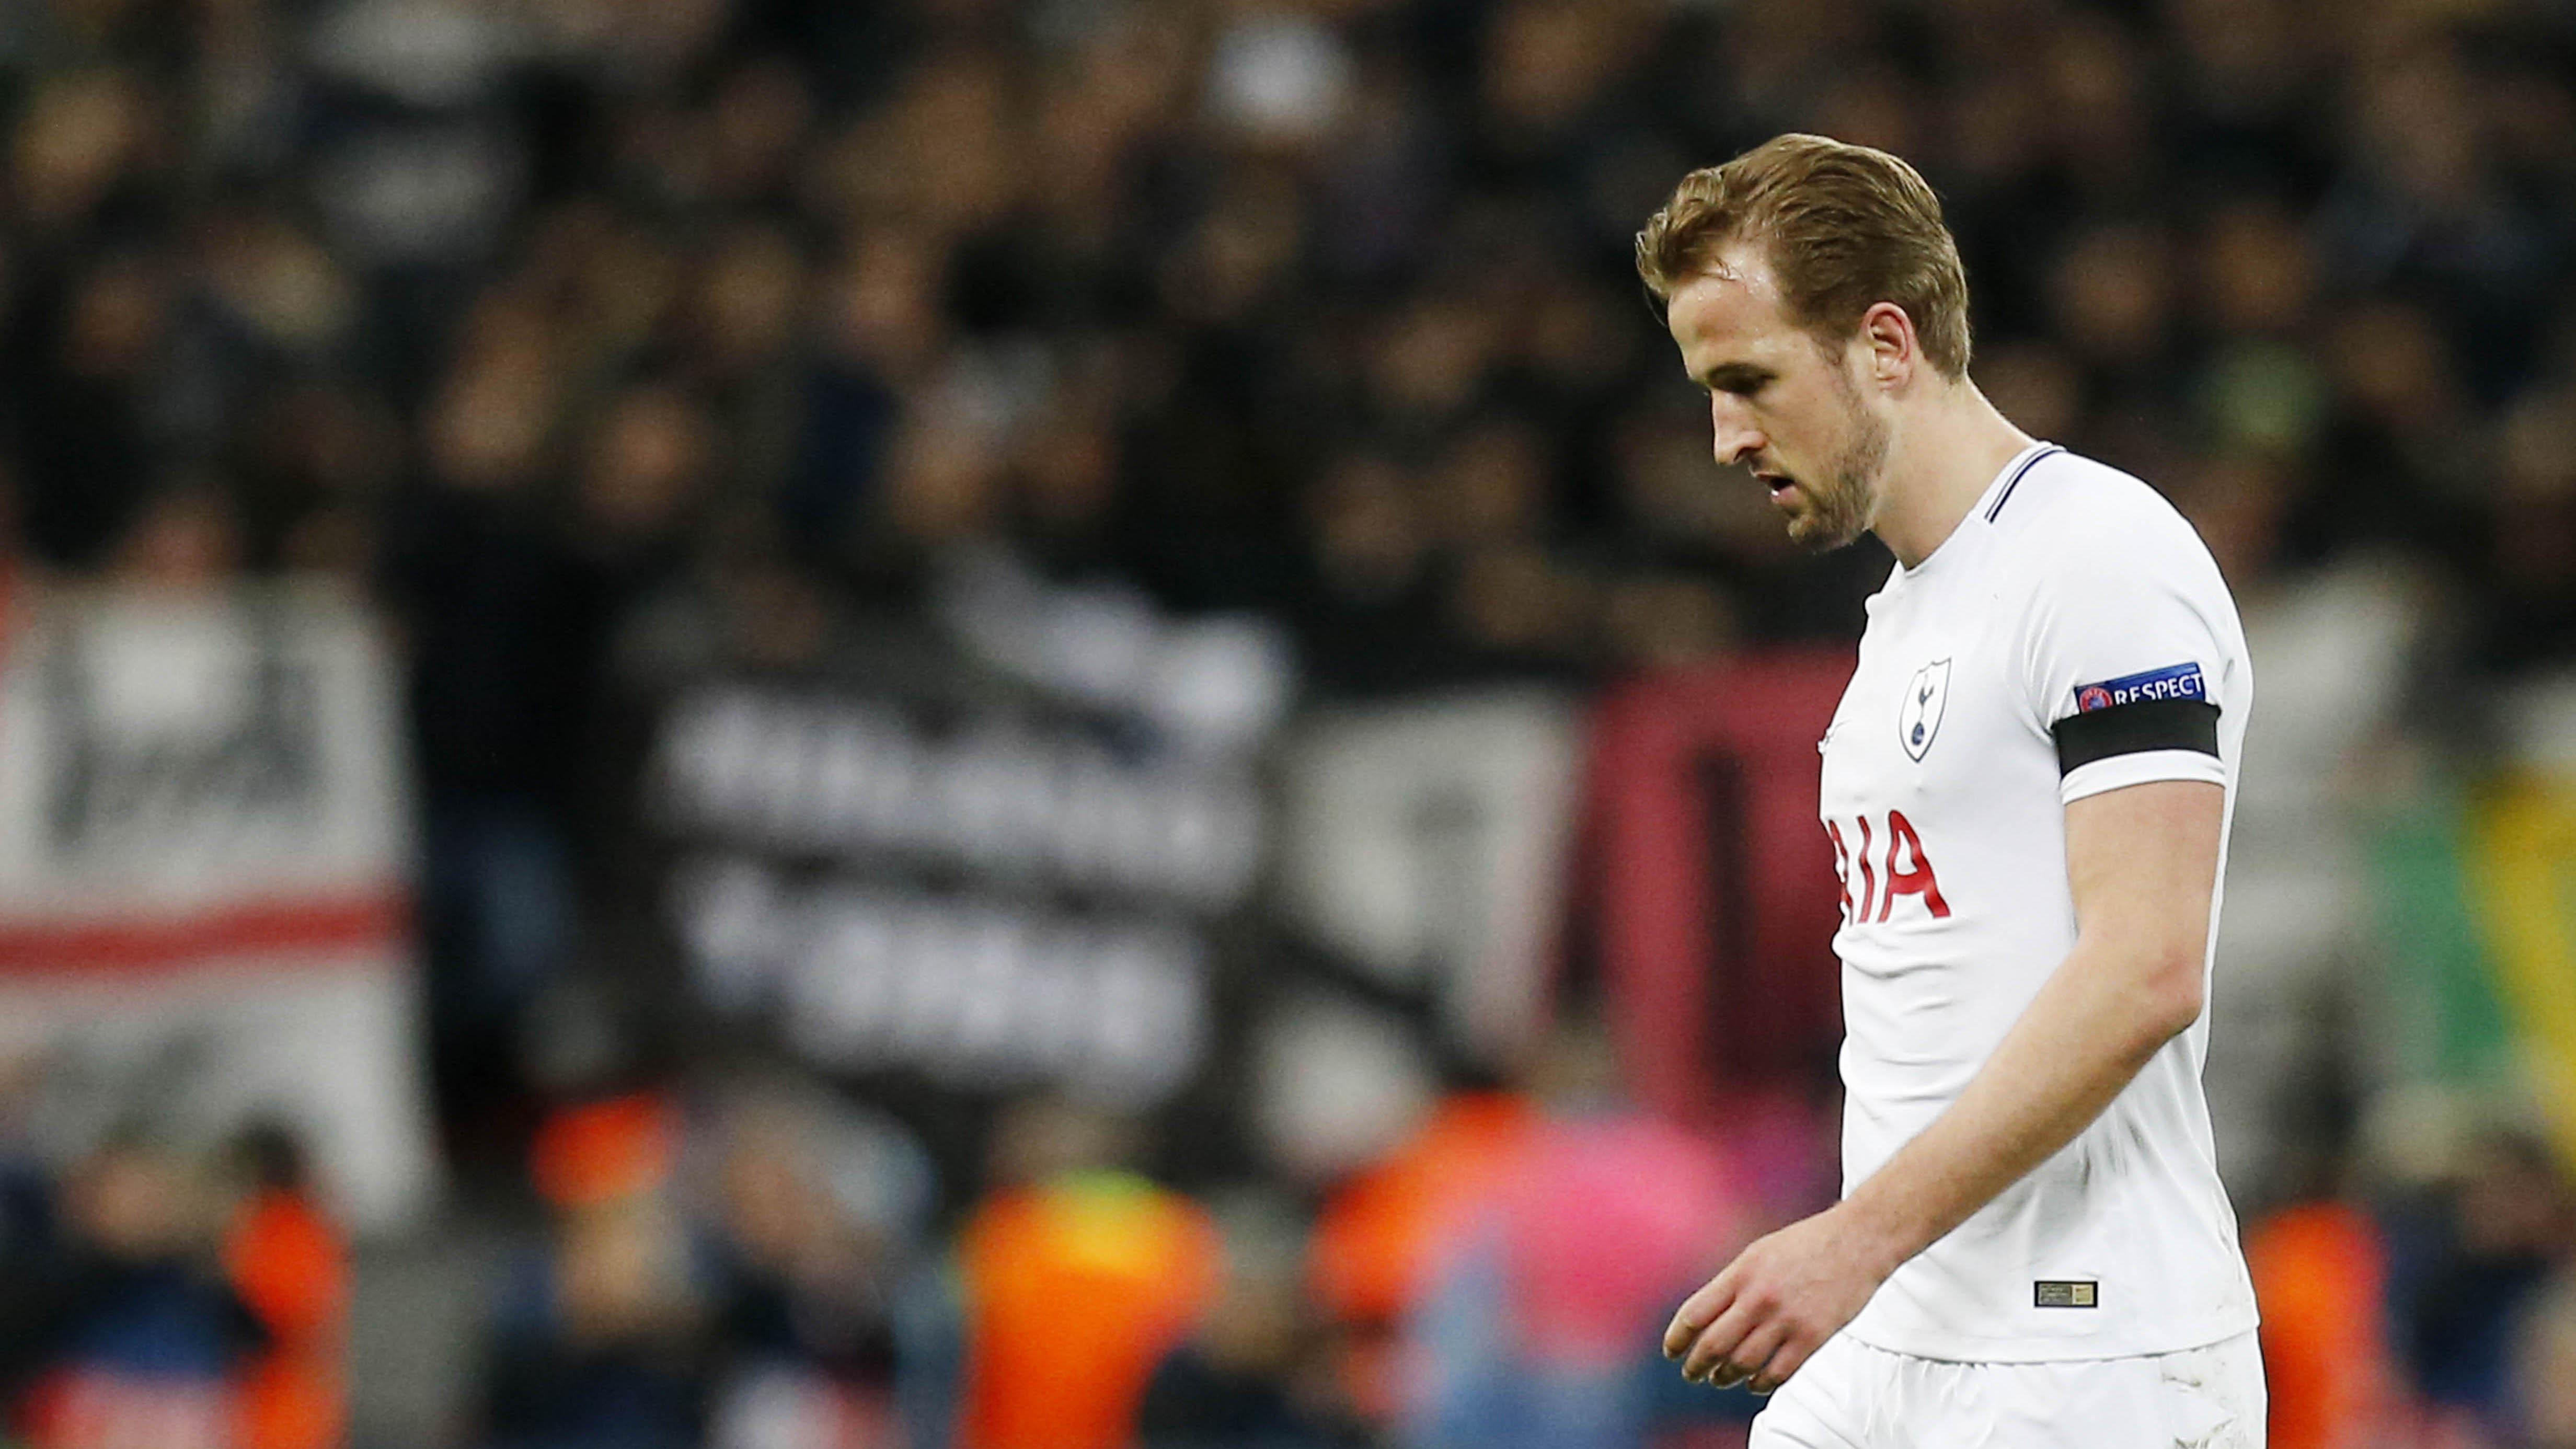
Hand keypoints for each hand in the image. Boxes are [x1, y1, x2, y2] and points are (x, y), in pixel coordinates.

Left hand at [1662, 1203, 1902, 1393]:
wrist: (1857, 1240)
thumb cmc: (1807, 1244)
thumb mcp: (1758, 1253)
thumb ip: (1732, 1284)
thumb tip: (1707, 1316)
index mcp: (1740, 1273)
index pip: (1694, 1314)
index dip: (1677, 1339)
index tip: (1671, 1352)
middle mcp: (1759, 1297)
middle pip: (1713, 1345)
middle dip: (1696, 1365)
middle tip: (1692, 1373)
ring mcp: (1786, 1319)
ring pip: (1742, 1363)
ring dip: (1725, 1376)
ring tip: (1719, 1379)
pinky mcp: (1813, 1337)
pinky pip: (1777, 1373)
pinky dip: (1759, 1383)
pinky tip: (1753, 1383)